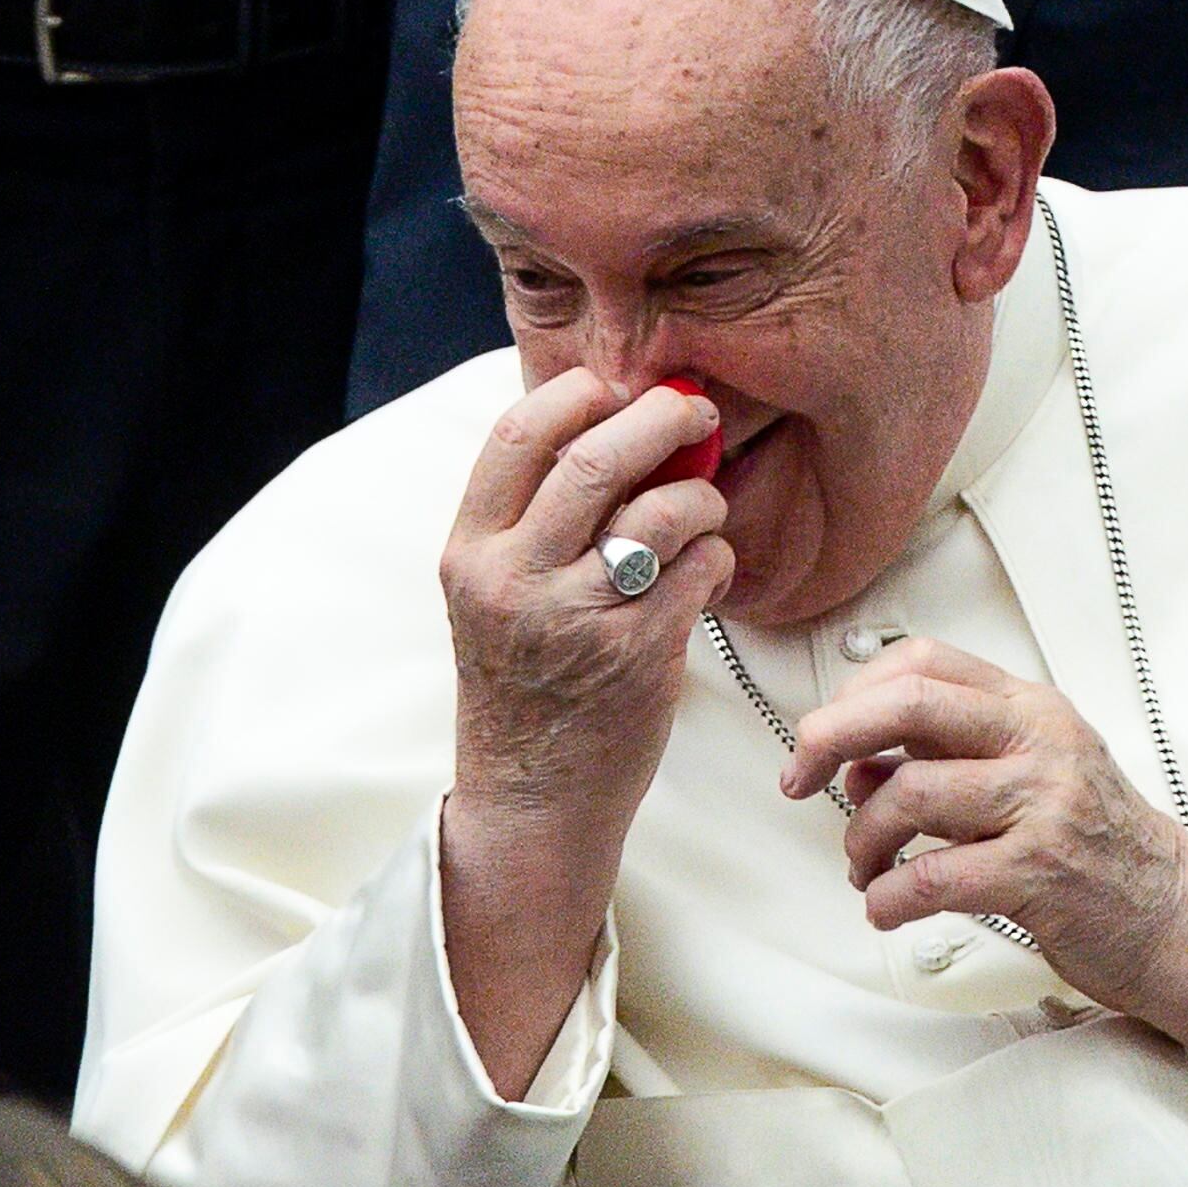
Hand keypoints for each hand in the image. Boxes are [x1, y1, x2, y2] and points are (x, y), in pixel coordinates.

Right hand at [439, 370, 734, 1094]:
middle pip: (596, 458)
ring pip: (659, 510)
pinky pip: (698, 569)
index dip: (576, 394)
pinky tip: (710, 568)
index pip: (516, 435)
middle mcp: (514, 579)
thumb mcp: (496, 597)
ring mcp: (576, 617)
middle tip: (692, 413)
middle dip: (658, 419)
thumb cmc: (525, 688)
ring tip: (704, 505)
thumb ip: (533, 521)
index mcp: (470, 553)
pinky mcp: (638, 653)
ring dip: (699, 493)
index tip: (615, 388)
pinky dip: (717, 555)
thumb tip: (610, 426)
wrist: (533, 798)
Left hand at [782, 639, 1187, 1069]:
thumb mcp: (1027, 776)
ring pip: (910, 794)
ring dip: (860, 839)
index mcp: (1030, 708)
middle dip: (831, 736)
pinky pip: (932, 876)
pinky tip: (885, 908)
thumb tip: (853, 761)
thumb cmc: (1091, 846)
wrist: (1173, 913)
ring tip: (863, 870)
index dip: (855, 693)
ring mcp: (1043, 804)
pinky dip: (888, 896)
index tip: (821, 739)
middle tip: (799, 777)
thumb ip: (946, 757)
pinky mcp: (1040, 872)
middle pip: (910, 704)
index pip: (925, 662)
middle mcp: (1038, 742)